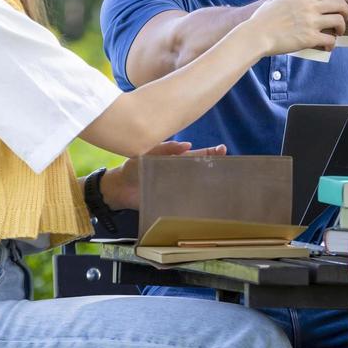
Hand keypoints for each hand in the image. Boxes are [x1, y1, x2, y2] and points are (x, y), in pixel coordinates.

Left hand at [100, 139, 227, 209]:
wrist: (118, 189)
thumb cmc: (131, 168)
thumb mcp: (146, 154)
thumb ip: (164, 149)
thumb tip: (187, 145)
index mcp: (174, 159)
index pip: (195, 154)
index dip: (209, 152)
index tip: (222, 150)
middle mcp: (177, 173)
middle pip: (200, 170)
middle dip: (214, 166)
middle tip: (229, 164)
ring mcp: (175, 188)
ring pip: (195, 185)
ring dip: (207, 184)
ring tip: (222, 183)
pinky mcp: (170, 201)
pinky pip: (185, 201)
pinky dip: (195, 201)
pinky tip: (206, 203)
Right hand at [245, 0, 347, 56]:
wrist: (257, 35)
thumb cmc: (263, 18)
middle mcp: (309, 7)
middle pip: (340, 4)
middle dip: (346, 11)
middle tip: (344, 17)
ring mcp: (311, 22)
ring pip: (339, 21)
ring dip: (342, 27)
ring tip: (337, 33)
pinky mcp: (310, 38)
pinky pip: (330, 40)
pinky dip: (332, 44)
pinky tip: (328, 46)